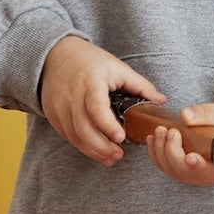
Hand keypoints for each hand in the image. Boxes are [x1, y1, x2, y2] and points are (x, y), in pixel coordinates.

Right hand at [38, 36, 162, 164]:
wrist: (56, 55)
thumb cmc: (89, 60)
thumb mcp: (117, 67)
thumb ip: (139, 85)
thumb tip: (161, 100)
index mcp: (91, 82)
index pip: (96, 107)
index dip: (107, 125)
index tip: (120, 137)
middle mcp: (72, 96)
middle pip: (84, 128)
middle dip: (102, 146)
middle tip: (119, 155)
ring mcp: (59, 106)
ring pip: (74, 136)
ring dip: (92, 150)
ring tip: (110, 158)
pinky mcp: (52, 114)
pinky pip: (67, 135)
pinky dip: (81, 146)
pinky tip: (95, 151)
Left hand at [142, 102, 213, 189]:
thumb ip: (206, 115)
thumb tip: (185, 116)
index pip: (208, 171)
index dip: (197, 166)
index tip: (191, 157)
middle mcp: (204, 175)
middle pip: (183, 170)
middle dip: (173, 151)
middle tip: (171, 131)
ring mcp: (189, 174)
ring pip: (169, 168)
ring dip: (161, 150)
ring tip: (160, 130)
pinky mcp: (178, 168)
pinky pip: (162, 165)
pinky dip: (154, 152)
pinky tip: (152, 138)